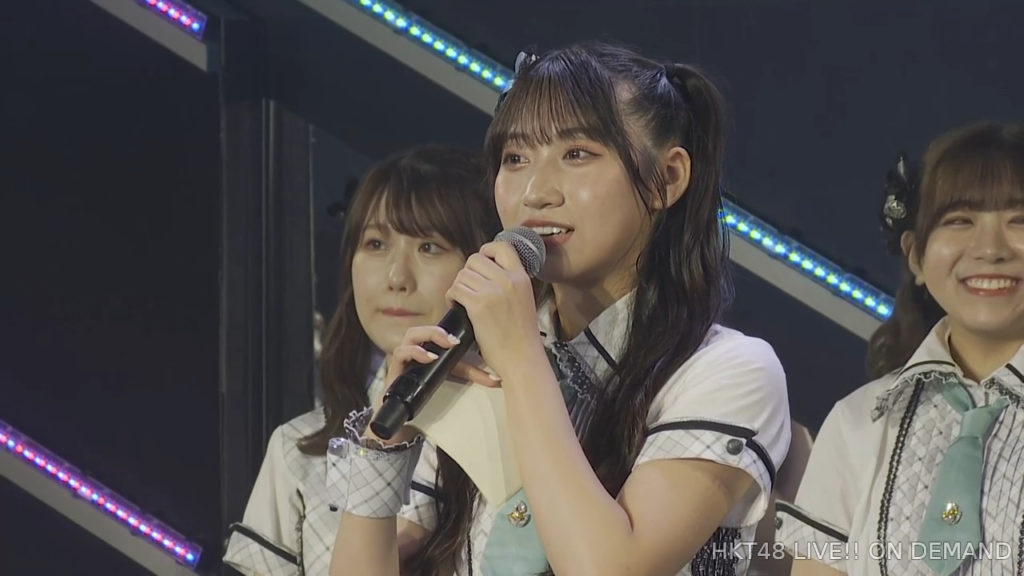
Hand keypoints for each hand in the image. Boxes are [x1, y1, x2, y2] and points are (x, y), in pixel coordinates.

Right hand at [384, 326, 498, 394]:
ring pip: (410, 335)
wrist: (405, 403)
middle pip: (422, 328)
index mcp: (429, 341)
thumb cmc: (429, 383)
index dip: (447, 328)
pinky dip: (413, 353)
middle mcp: (415, 344)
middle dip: (436, 332)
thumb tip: (497, 378)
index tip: (462, 337)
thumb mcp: (455, 373)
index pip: (436, 327)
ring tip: (438, 351)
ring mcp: (403, 353)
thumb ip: (474, 373)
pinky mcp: (395, 366)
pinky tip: (427, 358)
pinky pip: (400, 353)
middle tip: (452, 341)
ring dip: (425, 339)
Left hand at [445, 241, 545, 380]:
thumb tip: (486, 272)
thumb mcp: (524, 299)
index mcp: (521, 277)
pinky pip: (455, 290)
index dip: (486, 251)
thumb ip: (510, 283)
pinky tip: (456, 306)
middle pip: (475, 260)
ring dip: (458, 286)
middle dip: (467, 273)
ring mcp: (493, 292)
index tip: (481, 263)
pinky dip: (451, 297)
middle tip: (469, 289)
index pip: (502, 246)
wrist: (522, 358)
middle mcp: (508, 280)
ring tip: (462, 300)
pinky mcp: (479, 305)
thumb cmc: (521, 335)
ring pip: (462, 274)